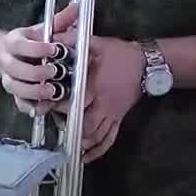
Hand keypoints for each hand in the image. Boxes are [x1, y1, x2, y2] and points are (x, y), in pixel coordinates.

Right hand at [0, 16, 71, 111]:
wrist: (6, 55)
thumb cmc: (30, 42)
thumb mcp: (42, 29)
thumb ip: (60, 20)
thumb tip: (77, 6)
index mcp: (12, 42)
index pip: (20, 45)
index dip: (37, 48)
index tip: (55, 49)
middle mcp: (7, 62)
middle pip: (15, 69)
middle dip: (36, 72)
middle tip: (55, 72)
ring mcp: (9, 80)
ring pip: (16, 88)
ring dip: (34, 91)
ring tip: (53, 91)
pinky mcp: (15, 95)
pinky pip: (20, 104)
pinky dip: (32, 107)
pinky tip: (46, 105)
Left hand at [51, 3, 147, 162]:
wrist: (146, 64)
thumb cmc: (120, 54)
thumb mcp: (97, 43)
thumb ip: (73, 41)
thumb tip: (53, 38)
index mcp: (97, 86)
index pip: (77, 102)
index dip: (61, 106)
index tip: (49, 106)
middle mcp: (105, 104)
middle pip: (86, 124)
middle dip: (71, 127)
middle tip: (57, 125)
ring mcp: (113, 114)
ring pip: (96, 135)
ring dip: (81, 142)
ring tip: (67, 143)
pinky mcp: (118, 119)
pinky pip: (109, 139)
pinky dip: (97, 151)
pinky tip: (85, 157)